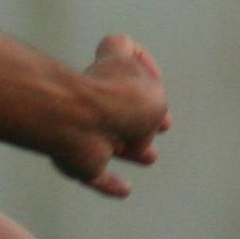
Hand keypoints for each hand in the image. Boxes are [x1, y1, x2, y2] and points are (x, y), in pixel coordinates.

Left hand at [51, 34, 168, 196]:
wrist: (82, 123)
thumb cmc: (119, 99)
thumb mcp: (147, 83)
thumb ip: (149, 93)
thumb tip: (138, 120)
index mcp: (107, 71)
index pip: (119, 49)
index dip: (141, 59)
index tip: (155, 77)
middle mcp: (92, 98)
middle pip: (117, 104)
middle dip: (142, 117)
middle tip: (162, 125)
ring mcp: (83, 130)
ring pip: (108, 141)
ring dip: (129, 149)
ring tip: (148, 156)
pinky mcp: (77, 161)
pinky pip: (96, 176)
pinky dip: (110, 182)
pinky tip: (124, 189)